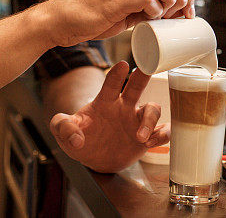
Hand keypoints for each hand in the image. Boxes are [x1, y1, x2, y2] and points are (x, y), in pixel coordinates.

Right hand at [40, 0, 194, 47]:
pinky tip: (151, 19)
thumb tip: (166, 12)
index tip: (186, 10)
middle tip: (180, 14)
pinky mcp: (112, 0)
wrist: (56, 20)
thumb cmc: (88, 14)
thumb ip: (140, 3)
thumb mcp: (119, 3)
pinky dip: (155, 9)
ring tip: (166, 15)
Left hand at [49, 61, 170, 173]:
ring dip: (149, 121)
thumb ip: (63, 127)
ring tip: (140, 137)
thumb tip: (75, 138)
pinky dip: (162, 135)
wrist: (96, 160)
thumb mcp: (63, 133)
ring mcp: (137, 121)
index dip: (116, 75)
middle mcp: (124, 107)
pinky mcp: (148, 135)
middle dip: (143, 77)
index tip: (122, 64)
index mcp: (105, 102)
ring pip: (153, 110)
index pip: (111, 85)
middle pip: (136, 87)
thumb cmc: (82, 139)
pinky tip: (152, 143)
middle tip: (148, 69)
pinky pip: (162, 130)